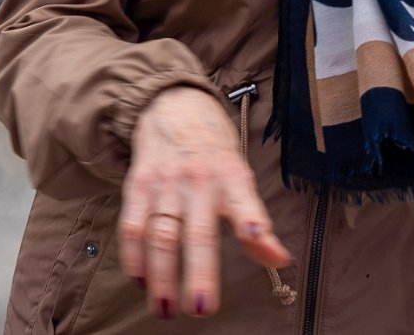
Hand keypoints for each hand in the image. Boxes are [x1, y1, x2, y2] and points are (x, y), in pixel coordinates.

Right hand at [119, 86, 292, 318]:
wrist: (173, 105)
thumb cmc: (213, 150)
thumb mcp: (240, 176)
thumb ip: (255, 219)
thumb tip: (280, 260)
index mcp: (231, 175)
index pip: (243, 198)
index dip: (252, 219)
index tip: (257, 238)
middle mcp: (199, 179)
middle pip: (197, 231)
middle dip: (199, 272)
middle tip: (201, 307)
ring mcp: (166, 182)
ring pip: (161, 235)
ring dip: (161, 277)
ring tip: (165, 308)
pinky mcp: (138, 186)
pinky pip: (133, 227)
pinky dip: (135, 258)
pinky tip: (140, 280)